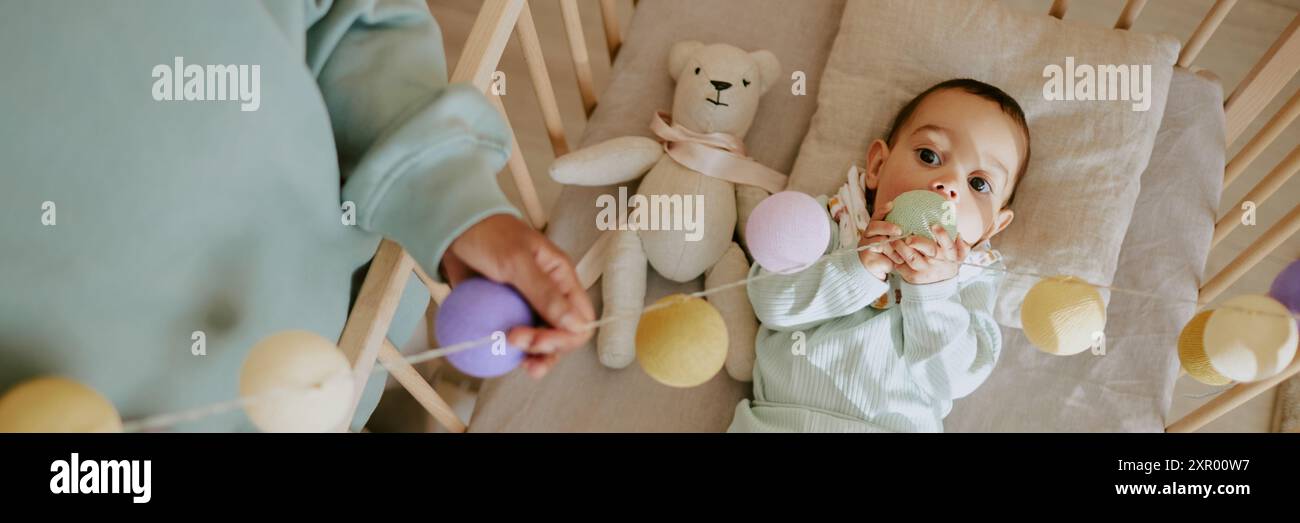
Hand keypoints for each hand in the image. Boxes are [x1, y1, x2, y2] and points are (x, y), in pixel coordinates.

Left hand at [441, 214, 595, 378]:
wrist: (453, 230)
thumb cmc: (488, 235)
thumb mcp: (516, 260)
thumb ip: (545, 292)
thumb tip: (575, 325)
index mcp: (562, 278)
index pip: (580, 318)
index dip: (566, 336)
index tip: (540, 339)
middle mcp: (550, 296)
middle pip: (562, 335)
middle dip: (546, 347)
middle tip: (514, 340)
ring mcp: (527, 307)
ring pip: (540, 342)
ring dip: (532, 356)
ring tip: (519, 364)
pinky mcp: (506, 315)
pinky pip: (513, 339)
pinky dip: (508, 351)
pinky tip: (497, 357)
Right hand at [859, 200, 901, 280]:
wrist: (878, 269)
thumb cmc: (890, 253)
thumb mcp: (896, 242)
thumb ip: (901, 234)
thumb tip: (922, 224)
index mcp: (875, 228)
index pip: (877, 216)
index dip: (883, 210)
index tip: (892, 204)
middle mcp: (868, 234)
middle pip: (874, 226)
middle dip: (887, 227)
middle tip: (899, 231)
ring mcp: (866, 244)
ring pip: (879, 240)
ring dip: (892, 245)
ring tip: (902, 249)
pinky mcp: (867, 255)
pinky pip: (880, 254)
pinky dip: (891, 255)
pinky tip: (899, 259)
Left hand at [889, 224, 968, 284]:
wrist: (938, 287)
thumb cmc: (947, 263)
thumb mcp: (959, 257)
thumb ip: (962, 248)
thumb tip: (960, 236)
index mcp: (949, 255)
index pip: (948, 245)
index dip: (942, 235)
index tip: (934, 225)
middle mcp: (937, 263)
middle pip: (929, 252)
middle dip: (919, 243)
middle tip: (909, 236)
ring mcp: (924, 270)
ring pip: (912, 259)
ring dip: (901, 248)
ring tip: (893, 238)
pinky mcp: (912, 277)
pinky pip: (902, 266)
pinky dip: (894, 257)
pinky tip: (887, 247)